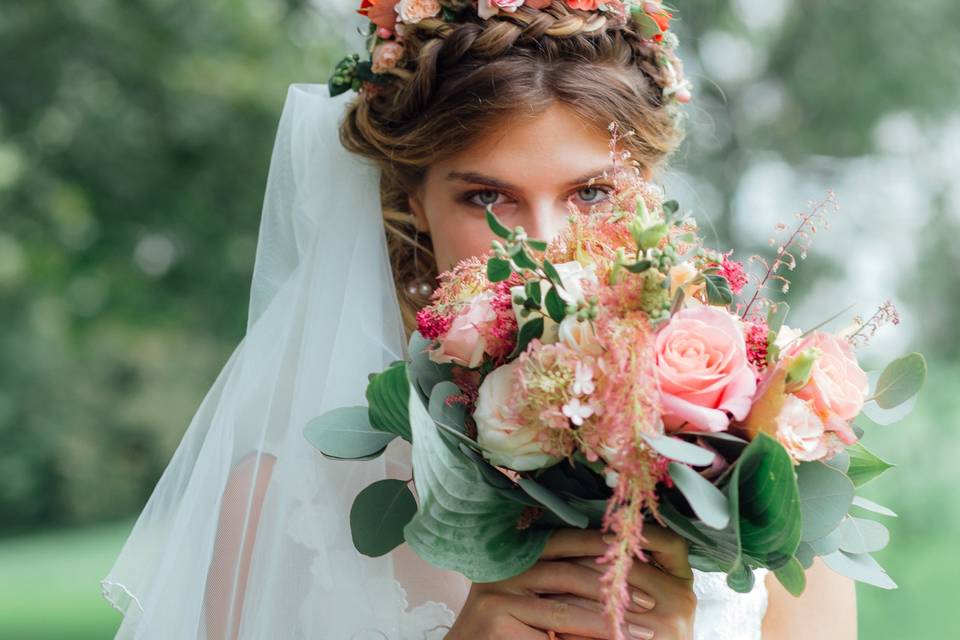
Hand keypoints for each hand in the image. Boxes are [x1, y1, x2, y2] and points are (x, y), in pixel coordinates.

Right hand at [446, 526, 696, 638]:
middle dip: (613, 587)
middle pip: (569, 572)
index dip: (602, 546)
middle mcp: (504, 569)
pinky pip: (554, 635)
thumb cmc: (506, 629)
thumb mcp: (527, 595)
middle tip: (649, 600)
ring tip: (643, 632)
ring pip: (566, 608)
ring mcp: (497, 595)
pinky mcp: (497, 621)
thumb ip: (556, 579)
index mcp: (514, 553)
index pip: (564, 541)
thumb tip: (613, 568)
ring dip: (609, 621)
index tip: (638, 557)